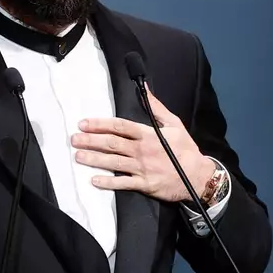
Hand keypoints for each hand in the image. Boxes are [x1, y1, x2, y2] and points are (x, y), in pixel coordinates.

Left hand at [71, 84, 214, 202]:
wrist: (198, 176)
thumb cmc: (186, 149)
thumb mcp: (174, 123)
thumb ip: (156, 107)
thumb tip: (144, 88)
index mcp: (148, 134)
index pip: (119, 126)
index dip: (100, 124)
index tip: (84, 123)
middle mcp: (142, 150)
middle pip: (112, 144)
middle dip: (90, 140)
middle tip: (73, 139)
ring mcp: (142, 168)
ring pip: (113, 162)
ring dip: (94, 159)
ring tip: (78, 156)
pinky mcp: (144, 184)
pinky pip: (122, 184)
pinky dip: (108, 183)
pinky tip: (94, 180)